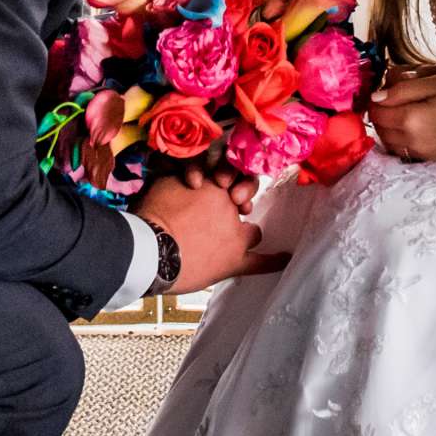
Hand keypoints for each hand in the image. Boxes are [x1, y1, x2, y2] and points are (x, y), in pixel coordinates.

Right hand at [135, 169, 284, 291]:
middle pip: (245, 200)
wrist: (149, 249)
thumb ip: (176, 175)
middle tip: (228, 209)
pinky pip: (260, 263)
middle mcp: (229, 207)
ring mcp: (235, 236)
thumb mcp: (162, 184)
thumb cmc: (151, 215)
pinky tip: (286, 258)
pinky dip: (274, 261)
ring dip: (247, 233)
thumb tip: (180, 172)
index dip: (227, 181)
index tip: (219, 186)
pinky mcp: (234, 262)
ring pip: (253, 232)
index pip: (231, 176)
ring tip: (241, 237)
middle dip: (241, 201)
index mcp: (213, 186)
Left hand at [369, 69, 435, 162]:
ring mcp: (420, 152)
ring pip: (386, 140)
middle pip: (378, 126)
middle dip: (380, 110)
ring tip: (403, 109)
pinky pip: (400, 149)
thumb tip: (376, 95)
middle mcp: (412, 140)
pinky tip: (410, 124)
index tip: (386, 86)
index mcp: (413, 119)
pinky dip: (397, 137)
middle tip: (395, 95)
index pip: (376, 110)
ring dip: (387, 124)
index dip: (376, 96)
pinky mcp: (427, 158)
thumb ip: (405, 87)